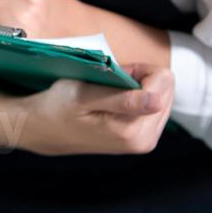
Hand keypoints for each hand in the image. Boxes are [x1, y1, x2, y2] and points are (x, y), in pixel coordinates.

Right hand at [16, 63, 174, 155]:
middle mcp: (144, 140)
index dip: (138, 69)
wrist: (45, 130)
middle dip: (140, 80)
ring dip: (139, 88)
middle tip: (109, 85)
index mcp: (132, 130)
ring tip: (109, 95)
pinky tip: (115, 103)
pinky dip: (138, 98)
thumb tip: (156, 100)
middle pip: (166, 88)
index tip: (114, 75)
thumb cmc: (58, 107)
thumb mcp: (84, 96)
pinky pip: (156, 107)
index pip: (162, 80)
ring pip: (163, 96)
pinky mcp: (143, 141)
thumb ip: (122, 98)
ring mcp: (145, 142)